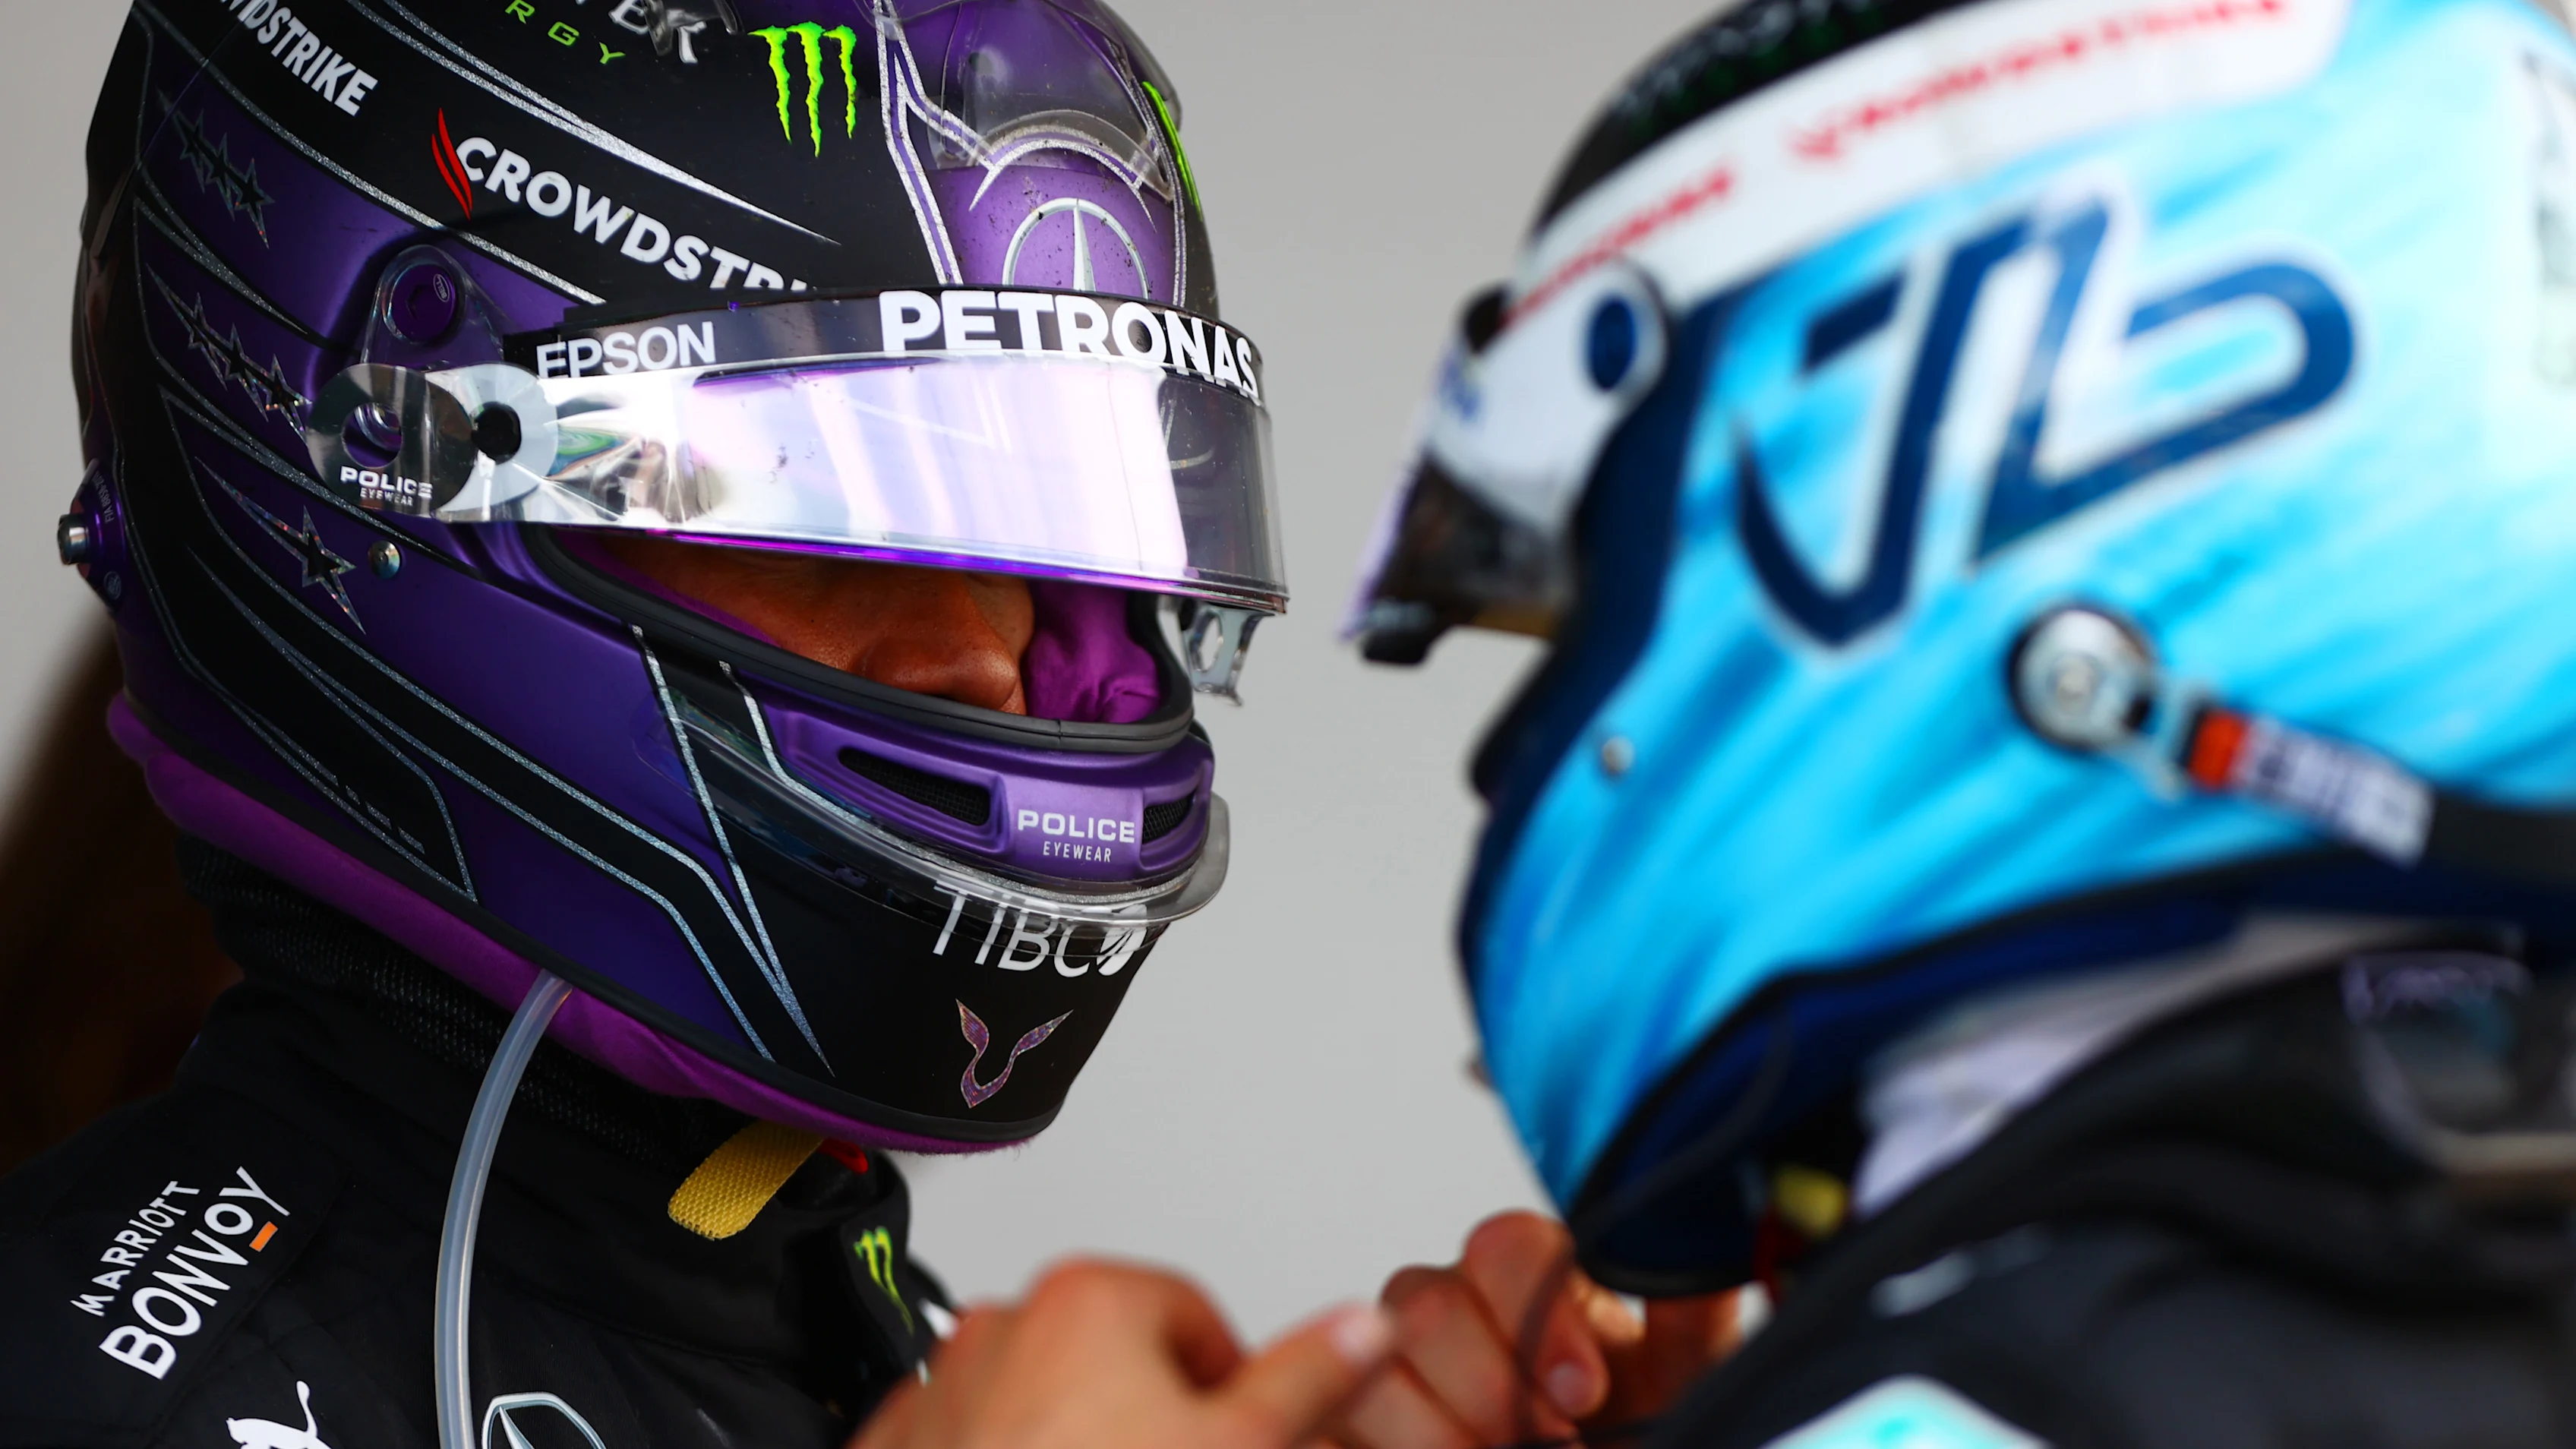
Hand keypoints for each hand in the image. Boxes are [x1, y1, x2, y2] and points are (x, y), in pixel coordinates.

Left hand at [850, 1259, 1393, 1448]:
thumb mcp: (1240, 1447)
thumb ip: (1307, 1378)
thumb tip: (1366, 1326)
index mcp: (1089, 1297)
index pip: (1197, 1320)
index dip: (1229, 1392)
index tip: (1233, 1439)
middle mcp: (1000, 1324)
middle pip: (1118, 1360)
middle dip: (1153, 1416)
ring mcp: (940, 1389)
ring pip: (1042, 1404)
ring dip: (1077, 1439)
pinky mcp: (901, 1448)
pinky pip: (971, 1441)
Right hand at [1334, 1212, 1740, 1448]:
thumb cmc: (1635, 1427)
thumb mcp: (1682, 1377)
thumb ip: (1691, 1311)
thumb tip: (1709, 1243)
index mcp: (1528, 1276)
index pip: (1505, 1246)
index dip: (1538, 1316)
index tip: (1581, 1392)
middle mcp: (1448, 1306)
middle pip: (1427, 1304)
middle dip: (1489, 1387)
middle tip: (1542, 1442)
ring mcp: (1390, 1364)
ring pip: (1375, 1368)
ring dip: (1438, 1431)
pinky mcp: (1353, 1419)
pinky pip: (1336, 1420)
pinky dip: (1391, 1447)